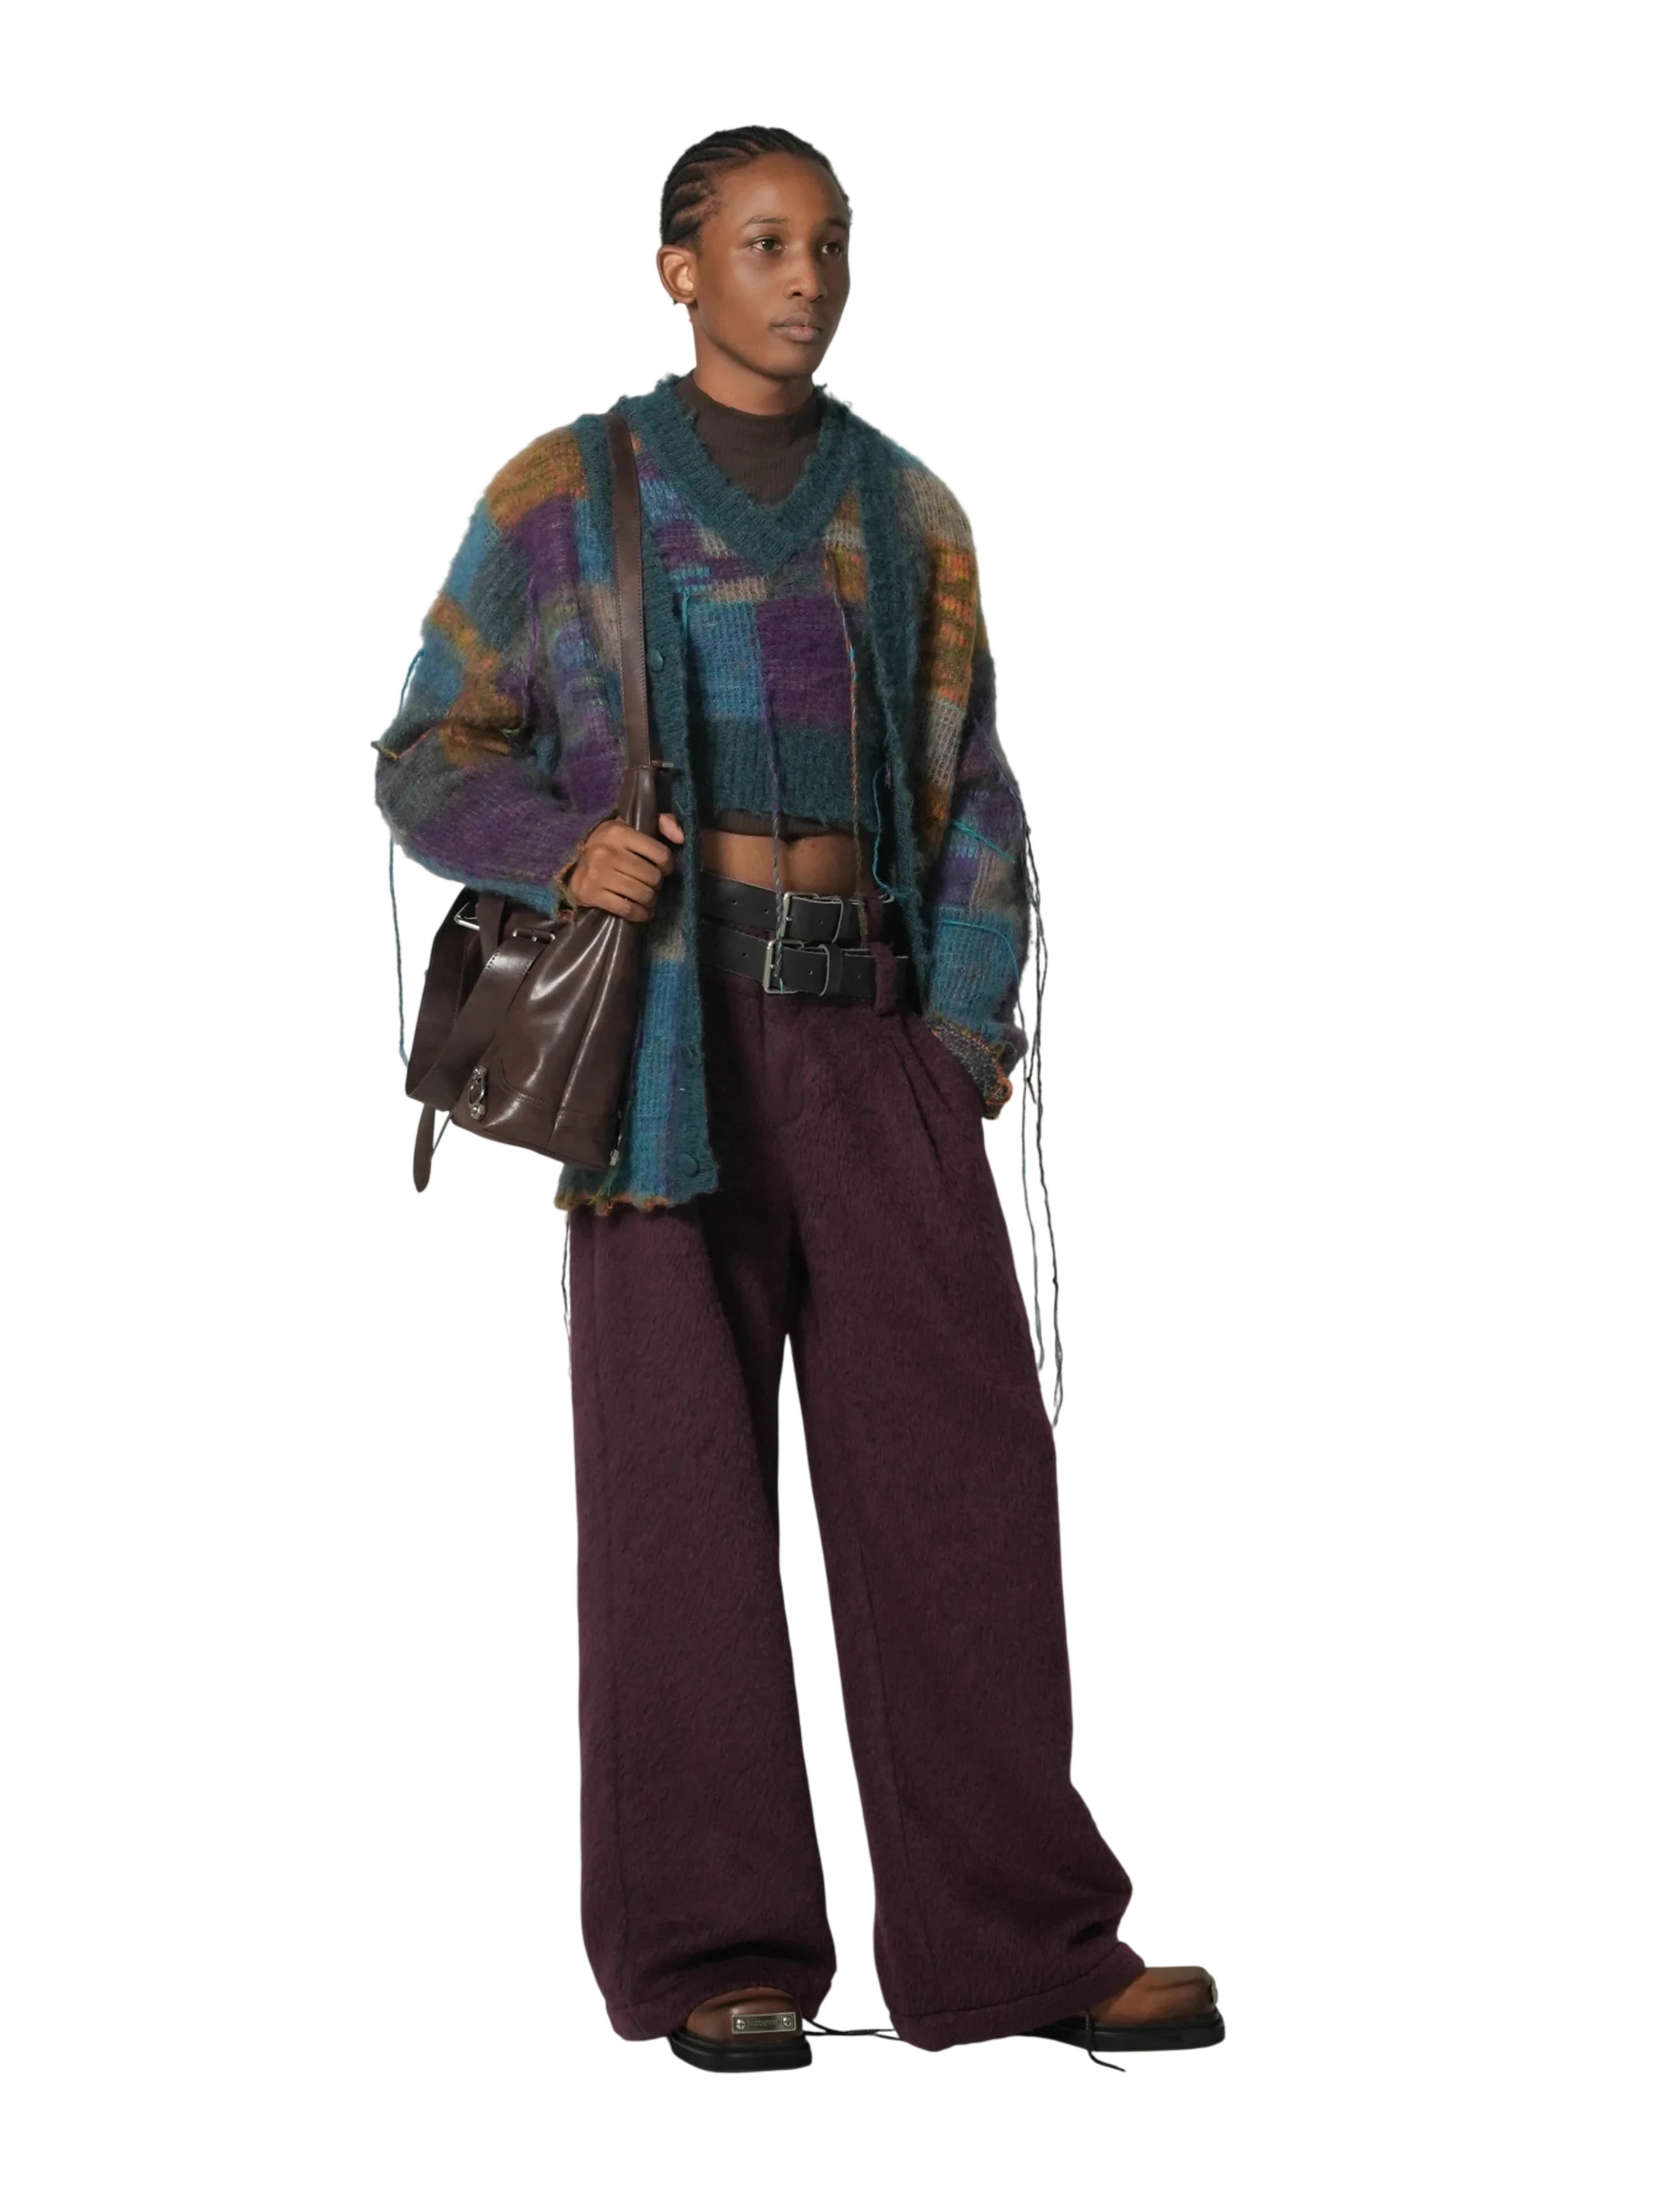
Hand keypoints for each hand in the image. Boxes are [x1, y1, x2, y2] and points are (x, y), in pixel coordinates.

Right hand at [566, 812, 683, 920]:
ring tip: (648, 898)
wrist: (576, 868)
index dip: (668, 865)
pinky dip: (640, 914)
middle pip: (653, 877)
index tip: (663, 869)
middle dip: (657, 884)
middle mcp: (606, 852)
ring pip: (643, 894)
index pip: (660, 854)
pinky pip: (627, 910)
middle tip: (652, 884)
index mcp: (618, 832)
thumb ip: (662, 823)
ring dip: (650, 900)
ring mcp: (597, 874)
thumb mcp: (633, 826)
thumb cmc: (611, 846)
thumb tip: (681, 838)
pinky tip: (643, 912)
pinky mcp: (591, 894)